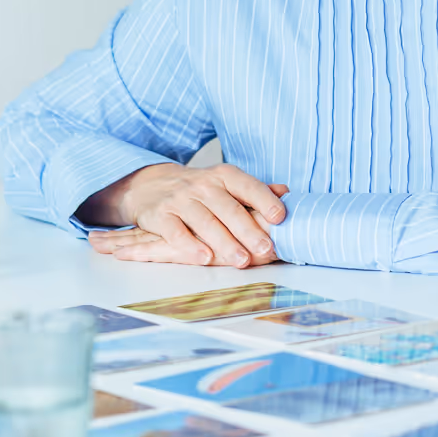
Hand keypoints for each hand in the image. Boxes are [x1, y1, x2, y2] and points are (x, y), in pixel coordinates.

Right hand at [80, 163, 289, 267]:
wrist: (150, 185)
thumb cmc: (199, 190)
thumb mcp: (226, 183)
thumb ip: (255, 191)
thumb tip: (287, 193)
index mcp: (224, 176)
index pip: (248, 186)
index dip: (265, 200)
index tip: (280, 217)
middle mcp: (203, 185)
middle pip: (228, 209)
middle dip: (248, 230)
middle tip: (266, 249)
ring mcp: (181, 199)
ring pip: (205, 221)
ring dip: (224, 242)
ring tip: (241, 260)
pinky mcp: (160, 215)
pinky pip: (175, 231)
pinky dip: (189, 245)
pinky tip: (204, 258)